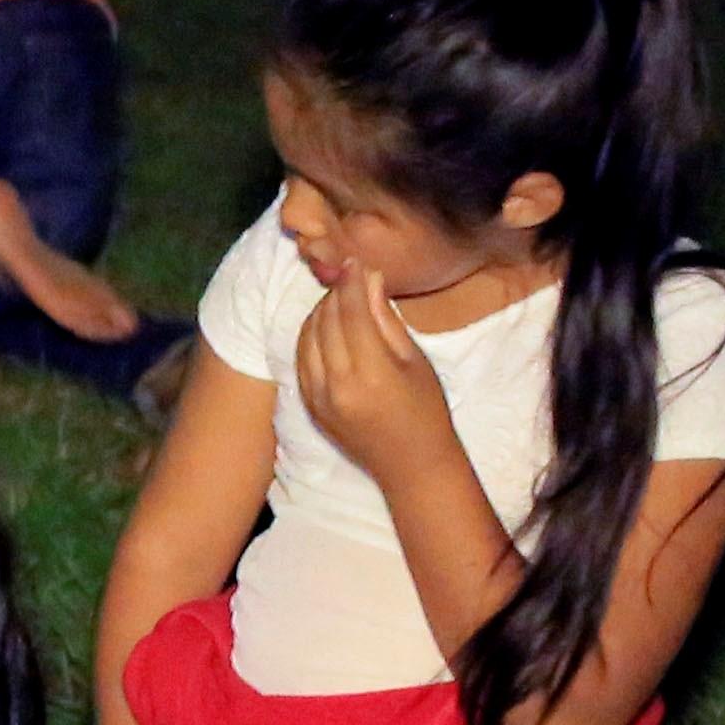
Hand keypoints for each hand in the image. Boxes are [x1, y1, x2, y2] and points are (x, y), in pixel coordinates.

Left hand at [288, 262, 467, 491]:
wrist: (410, 463)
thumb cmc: (425, 409)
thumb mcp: (414, 360)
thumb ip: (386, 319)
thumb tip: (369, 278)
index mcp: (372, 373)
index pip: (350, 313)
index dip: (351, 281)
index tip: (354, 261)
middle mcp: (337, 385)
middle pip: (324, 321)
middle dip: (335, 293)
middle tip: (349, 277)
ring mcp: (317, 397)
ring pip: (306, 336)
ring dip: (320, 312)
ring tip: (340, 299)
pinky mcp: (308, 406)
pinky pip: (300, 358)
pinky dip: (310, 335)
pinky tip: (326, 326)